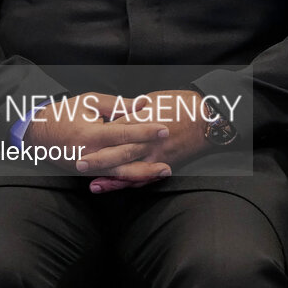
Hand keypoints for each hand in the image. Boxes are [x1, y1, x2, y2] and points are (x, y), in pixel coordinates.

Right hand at [23, 92, 171, 183]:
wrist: (38, 134)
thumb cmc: (65, 113)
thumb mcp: (90, 102)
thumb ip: (117, 105)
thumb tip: (143, 103)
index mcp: (90, 134)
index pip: (123, 133)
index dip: (145, 131)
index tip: (164, 128)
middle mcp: (90, 154)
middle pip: (125, 157)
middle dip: (149, 153)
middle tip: (170, 149)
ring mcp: (89, 167)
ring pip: (121, 174)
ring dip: (144, 173)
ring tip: (165, 170)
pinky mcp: (89, 174)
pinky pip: (112, 178)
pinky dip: (130, 179)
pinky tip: (145, 178)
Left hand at [86, 90, 210, 192]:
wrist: (208, 117)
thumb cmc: (182, 104)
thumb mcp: (155, 99)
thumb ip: (134, 108)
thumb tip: (119, 113)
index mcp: (144, 120)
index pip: (117, 129)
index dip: (99, 135)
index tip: (81, 139)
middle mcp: (148, 140)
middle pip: (119, 151)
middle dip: (98, 159)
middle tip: (78, 163)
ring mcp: (156, 153)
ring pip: (130, 169)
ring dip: (111, 178)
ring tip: (93, 184)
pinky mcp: (165, 163)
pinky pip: (146, 177)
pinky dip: (131, 184)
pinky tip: (120, 188)